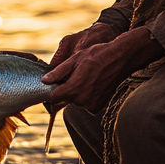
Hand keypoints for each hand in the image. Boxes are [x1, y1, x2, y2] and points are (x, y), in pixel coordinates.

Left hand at [42, 27, 161, 113]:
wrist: (120, 59)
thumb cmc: (97, 55)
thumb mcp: (74, 60)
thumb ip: (58, 73)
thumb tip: (44, 81)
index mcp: (74, 88)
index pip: (53, 97)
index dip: (51, 90)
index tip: (53, 83)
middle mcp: (82, 100)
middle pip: (64, 99)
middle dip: (64, 89)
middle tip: (73, 75)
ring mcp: (91, 105)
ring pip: (74, 101)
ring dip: (75, 93)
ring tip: (85, 77)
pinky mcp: (97, 107)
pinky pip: (84, 104)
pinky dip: (85, 96)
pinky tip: (92, 84)